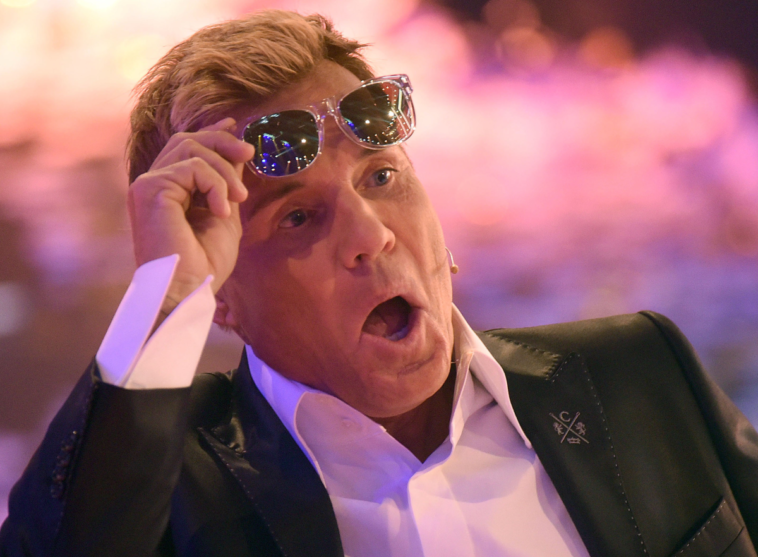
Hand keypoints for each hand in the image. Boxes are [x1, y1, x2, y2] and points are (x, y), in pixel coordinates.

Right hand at [127, 117, 254, 315]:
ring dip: (224, 172)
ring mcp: (147, 186)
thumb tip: (235, 150)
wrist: (190, 290)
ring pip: (191, 150)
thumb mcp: (224, 212)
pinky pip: (192, 168)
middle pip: (187, 140)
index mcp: (167, 190)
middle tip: (250, 154)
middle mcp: (152, 184)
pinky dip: (215, 185)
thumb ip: (225, 181)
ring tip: (238, 200)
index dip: (210, 132)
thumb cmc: (205, 263)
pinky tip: (222, 211)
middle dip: (222, 142)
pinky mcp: (149, 190)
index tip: (232, 125)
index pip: (185, 147)